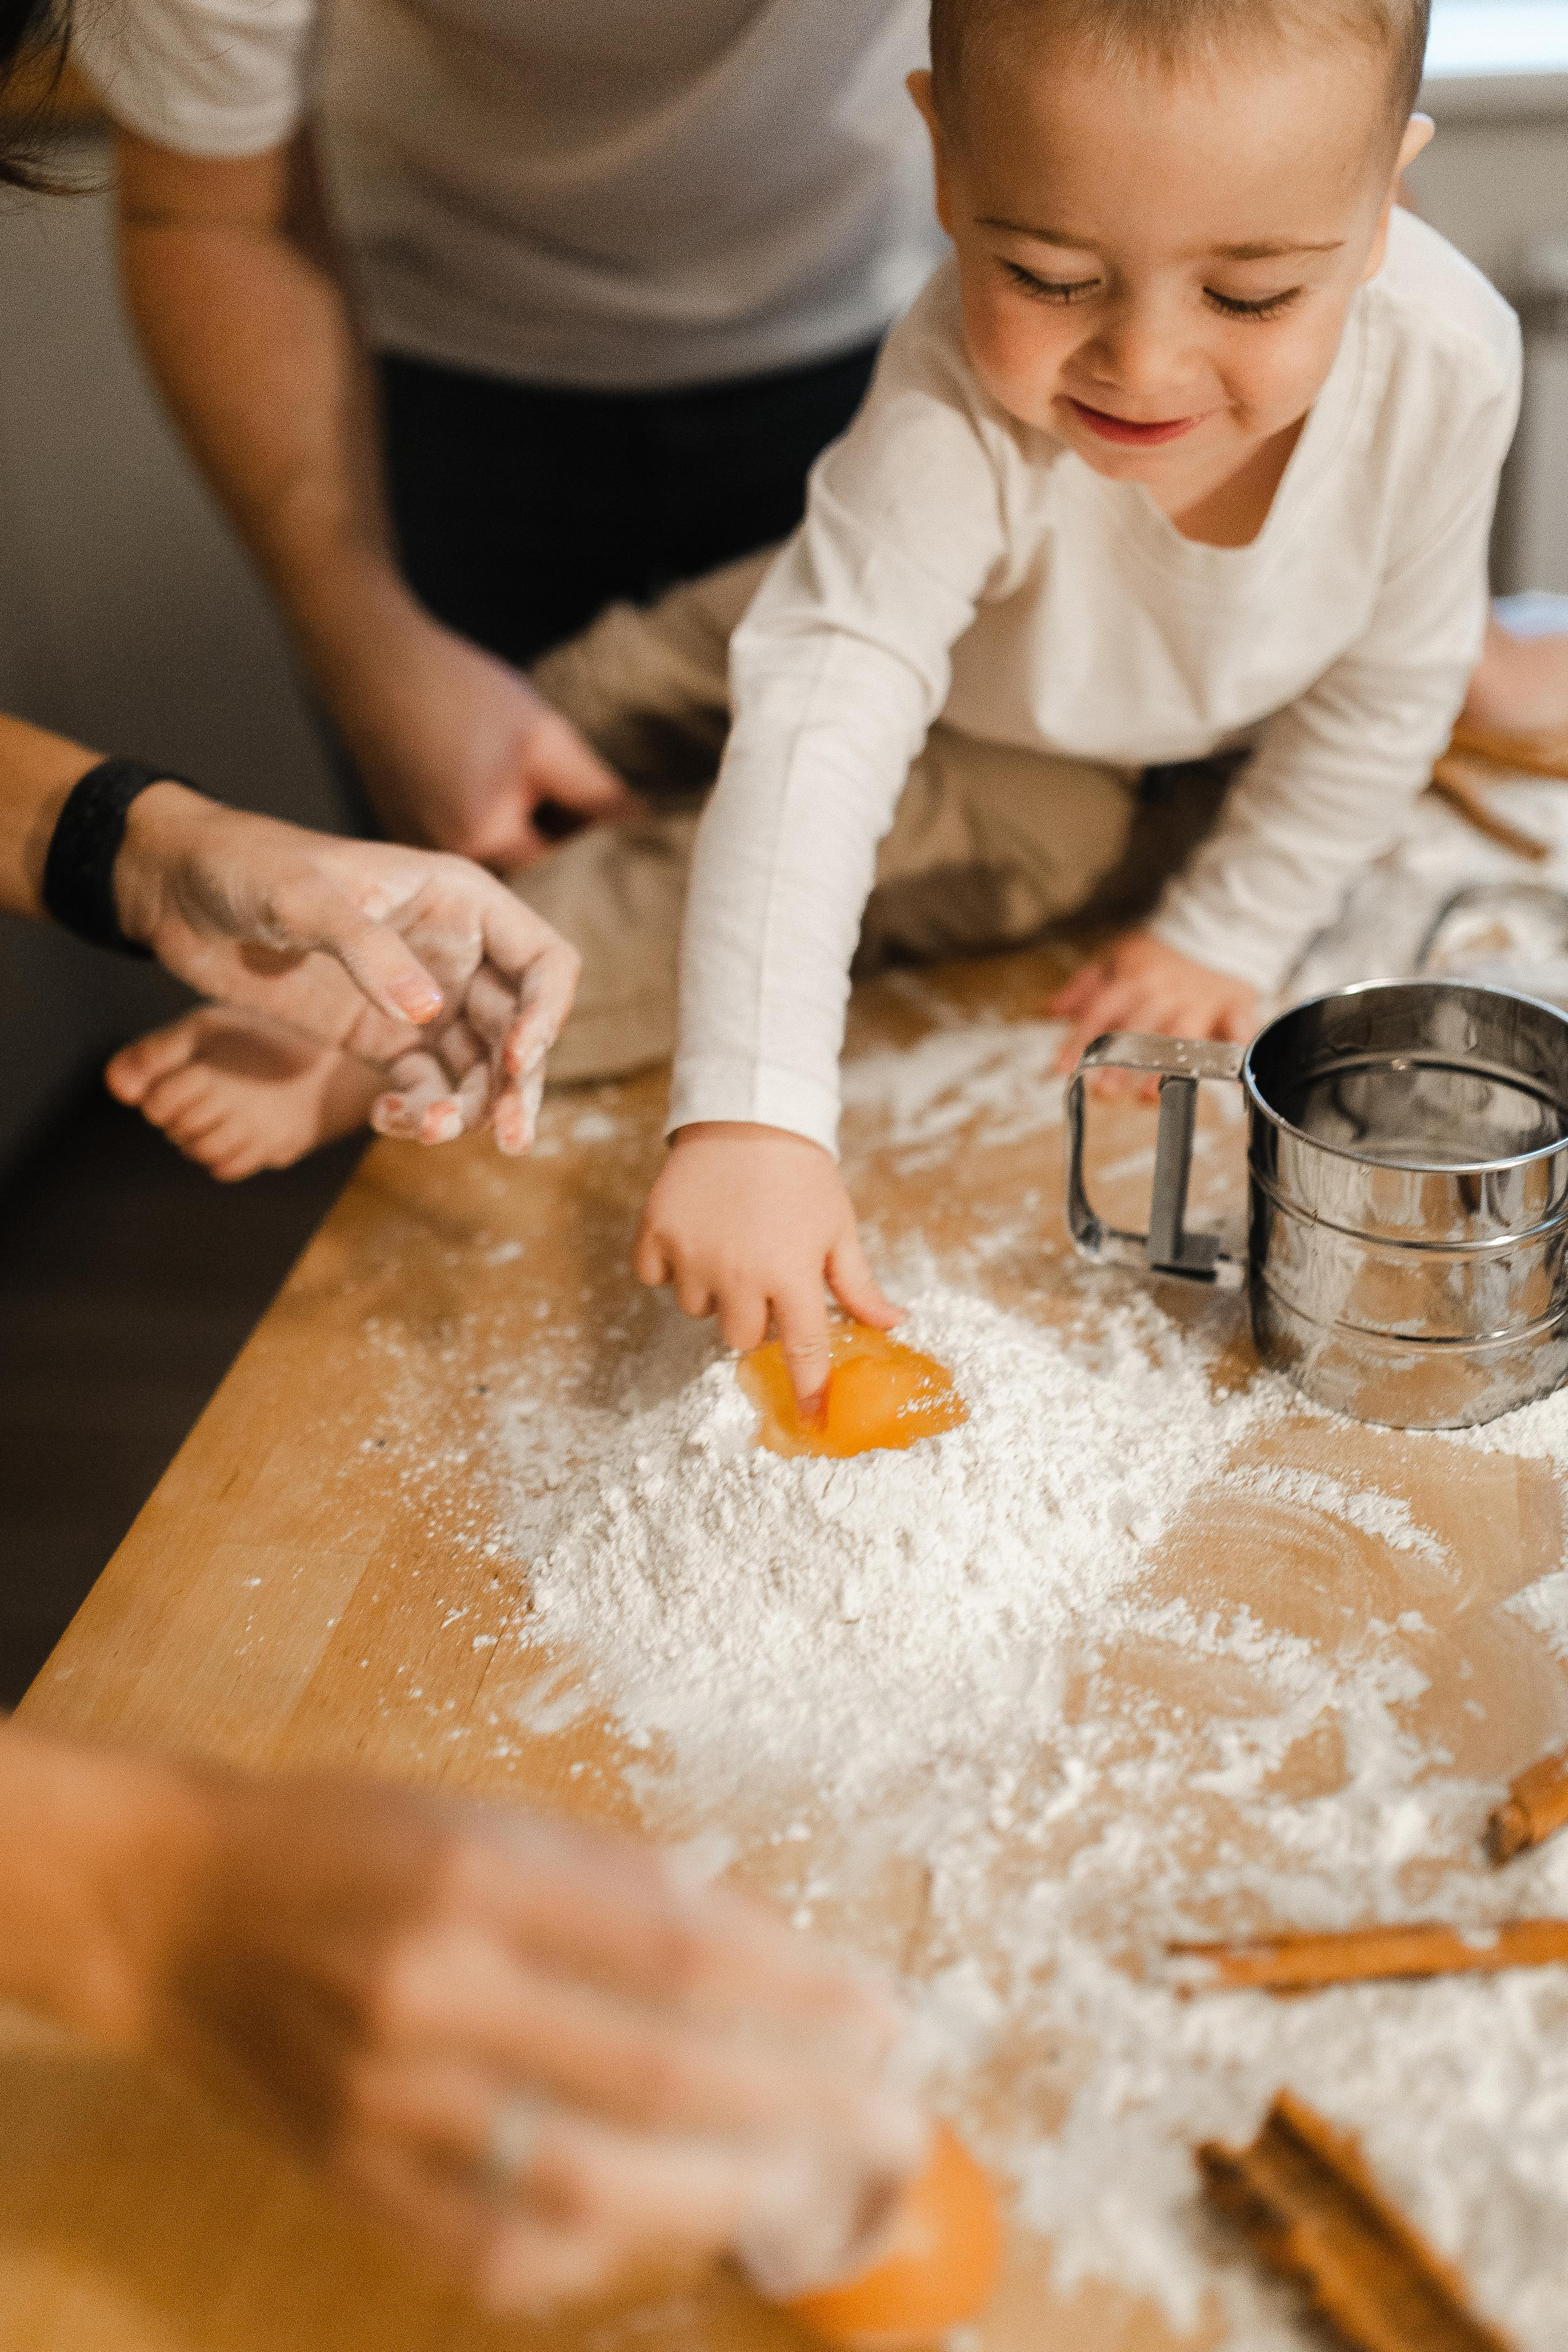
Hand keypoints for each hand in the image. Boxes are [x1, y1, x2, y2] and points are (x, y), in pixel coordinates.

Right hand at [60, 1750, 922, 2314]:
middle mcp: (434, 1991)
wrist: (175, 1908)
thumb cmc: (345, 1839)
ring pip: (586, 2183)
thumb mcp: (488, 1815)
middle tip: (895, 2125)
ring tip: (814, 2191)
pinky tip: (674, 2229)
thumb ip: (620, 1884)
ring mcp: (389, 2103)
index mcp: (477, 1874)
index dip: (798, 1992)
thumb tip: (761, 1953)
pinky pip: (499, 2247)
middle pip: (654, 2075)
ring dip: (722, 2197)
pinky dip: (604, 2249)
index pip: (677, 1949)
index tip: (883, 2015)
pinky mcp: (356, 2177)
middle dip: (798, 2107)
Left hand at [115, 784, 579, 1150]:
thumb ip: (367, 950)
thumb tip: (428, 1012)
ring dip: (468, 1108)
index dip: (546, 1014)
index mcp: (461, 902)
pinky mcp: (381, 1037)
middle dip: (517, 1083)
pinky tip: (390, 1123)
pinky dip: (420, 1113)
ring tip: (427, 1131)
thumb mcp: (303, 898)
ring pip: (478, 1068)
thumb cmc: (246, 866)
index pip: (544, 962)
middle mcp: (456, 952)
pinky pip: (425, 1086)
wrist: (179, 890)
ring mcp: (421, 999)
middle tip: (509, 1135)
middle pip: (519, 1028)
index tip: (517, 1060)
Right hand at [326, 592, 638, 868]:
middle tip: (558, 778)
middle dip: (552, 828)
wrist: (373, 659)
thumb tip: (644, 825)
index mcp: (485, 847)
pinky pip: (462, 832)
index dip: (587, 832)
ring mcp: (418, 848)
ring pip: (495, 846)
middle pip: (526, 863)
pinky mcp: (402, 828)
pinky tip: (477, 764)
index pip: (562, 865)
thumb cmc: (459, 692)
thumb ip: (598, 792)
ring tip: (512, 764)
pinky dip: (482, 806)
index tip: (598, 797)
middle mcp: (446, 863)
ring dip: (518, 815)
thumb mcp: (545, 738)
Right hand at [634, 1123, 898, 1411]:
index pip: (802, 1349)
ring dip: (712, 1290)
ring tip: (729, 1244)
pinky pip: (654, 1277)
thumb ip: (859, 1285)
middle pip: (738, 1338)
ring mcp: (692, 1255)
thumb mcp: (839, 1229)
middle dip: (752, 1318)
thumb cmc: (803, 1175)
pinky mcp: (655, 1233)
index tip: (813, 1419)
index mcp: (791, 1275)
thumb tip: (894, 1325)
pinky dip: (670, 1266)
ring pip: (696, 1308)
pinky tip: (693, 1235)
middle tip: (761, 1276)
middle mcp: (738, 1273)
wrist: (749, 1113)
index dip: (809, 1387)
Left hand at [1049, 929, 1257, 1086]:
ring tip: (1147, 1097)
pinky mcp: (1232, 1005)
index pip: (1101, 1011)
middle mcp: (1164, 991)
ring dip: (1164, 1068)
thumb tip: (1052, 1010)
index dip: (1080, 1039)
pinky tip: (1232, 1080)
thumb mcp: (1115, 956)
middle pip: (1139, 1030)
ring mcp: (1199, 1001)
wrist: (1213, 928)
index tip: (1063, 1067)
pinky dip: (1238, 1049)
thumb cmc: (1157, 952)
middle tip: (1104, 1090)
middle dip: (1121, 1062)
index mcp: (1132, 977)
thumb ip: (1084, 985)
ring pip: (1180, 1038)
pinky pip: (1238, 1027)